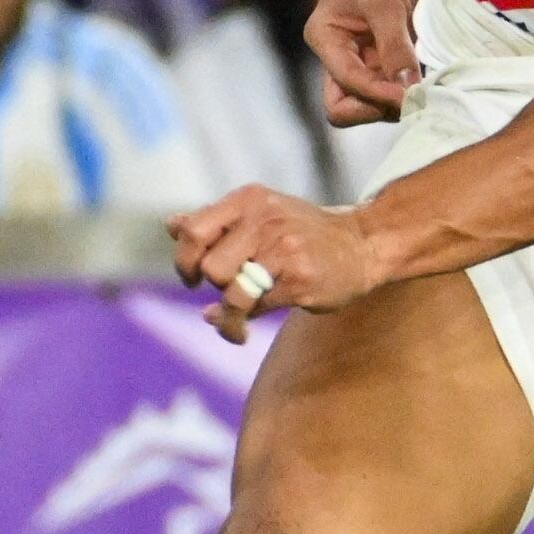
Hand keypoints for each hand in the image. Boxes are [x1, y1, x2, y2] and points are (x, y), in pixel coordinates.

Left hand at [170, 185, 391, 341]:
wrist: (363, 245)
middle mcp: (264, 219)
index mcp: (249, 201)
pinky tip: (242, 333)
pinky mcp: (298, 278)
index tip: (190, 278)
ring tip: (234, 322)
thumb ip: (216, 221)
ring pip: (229, 289)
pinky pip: (252, 309)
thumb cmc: (305, 234)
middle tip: (225, 293)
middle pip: (209, 265)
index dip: (182, 260)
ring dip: (225, 313)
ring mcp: (283, 248)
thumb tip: (169, 226)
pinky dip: (237, 327)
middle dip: (210, 286)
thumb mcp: (261, 215)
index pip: (193, 231)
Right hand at [305, 0, 425, 123]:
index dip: (377, 93)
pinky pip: (395, 90)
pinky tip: (432, 81)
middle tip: (413, 96)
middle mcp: (340, 55)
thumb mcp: (386, 1)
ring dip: (397, 101)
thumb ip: (394, 46)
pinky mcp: (390, 60)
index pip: (346, 84)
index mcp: (326, 37)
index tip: (412, 93)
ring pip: (373, 104)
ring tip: (428, 86)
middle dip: (377, 107)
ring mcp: (365, 60)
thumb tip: (407, 88)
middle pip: (347, 107)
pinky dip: (411, 91)